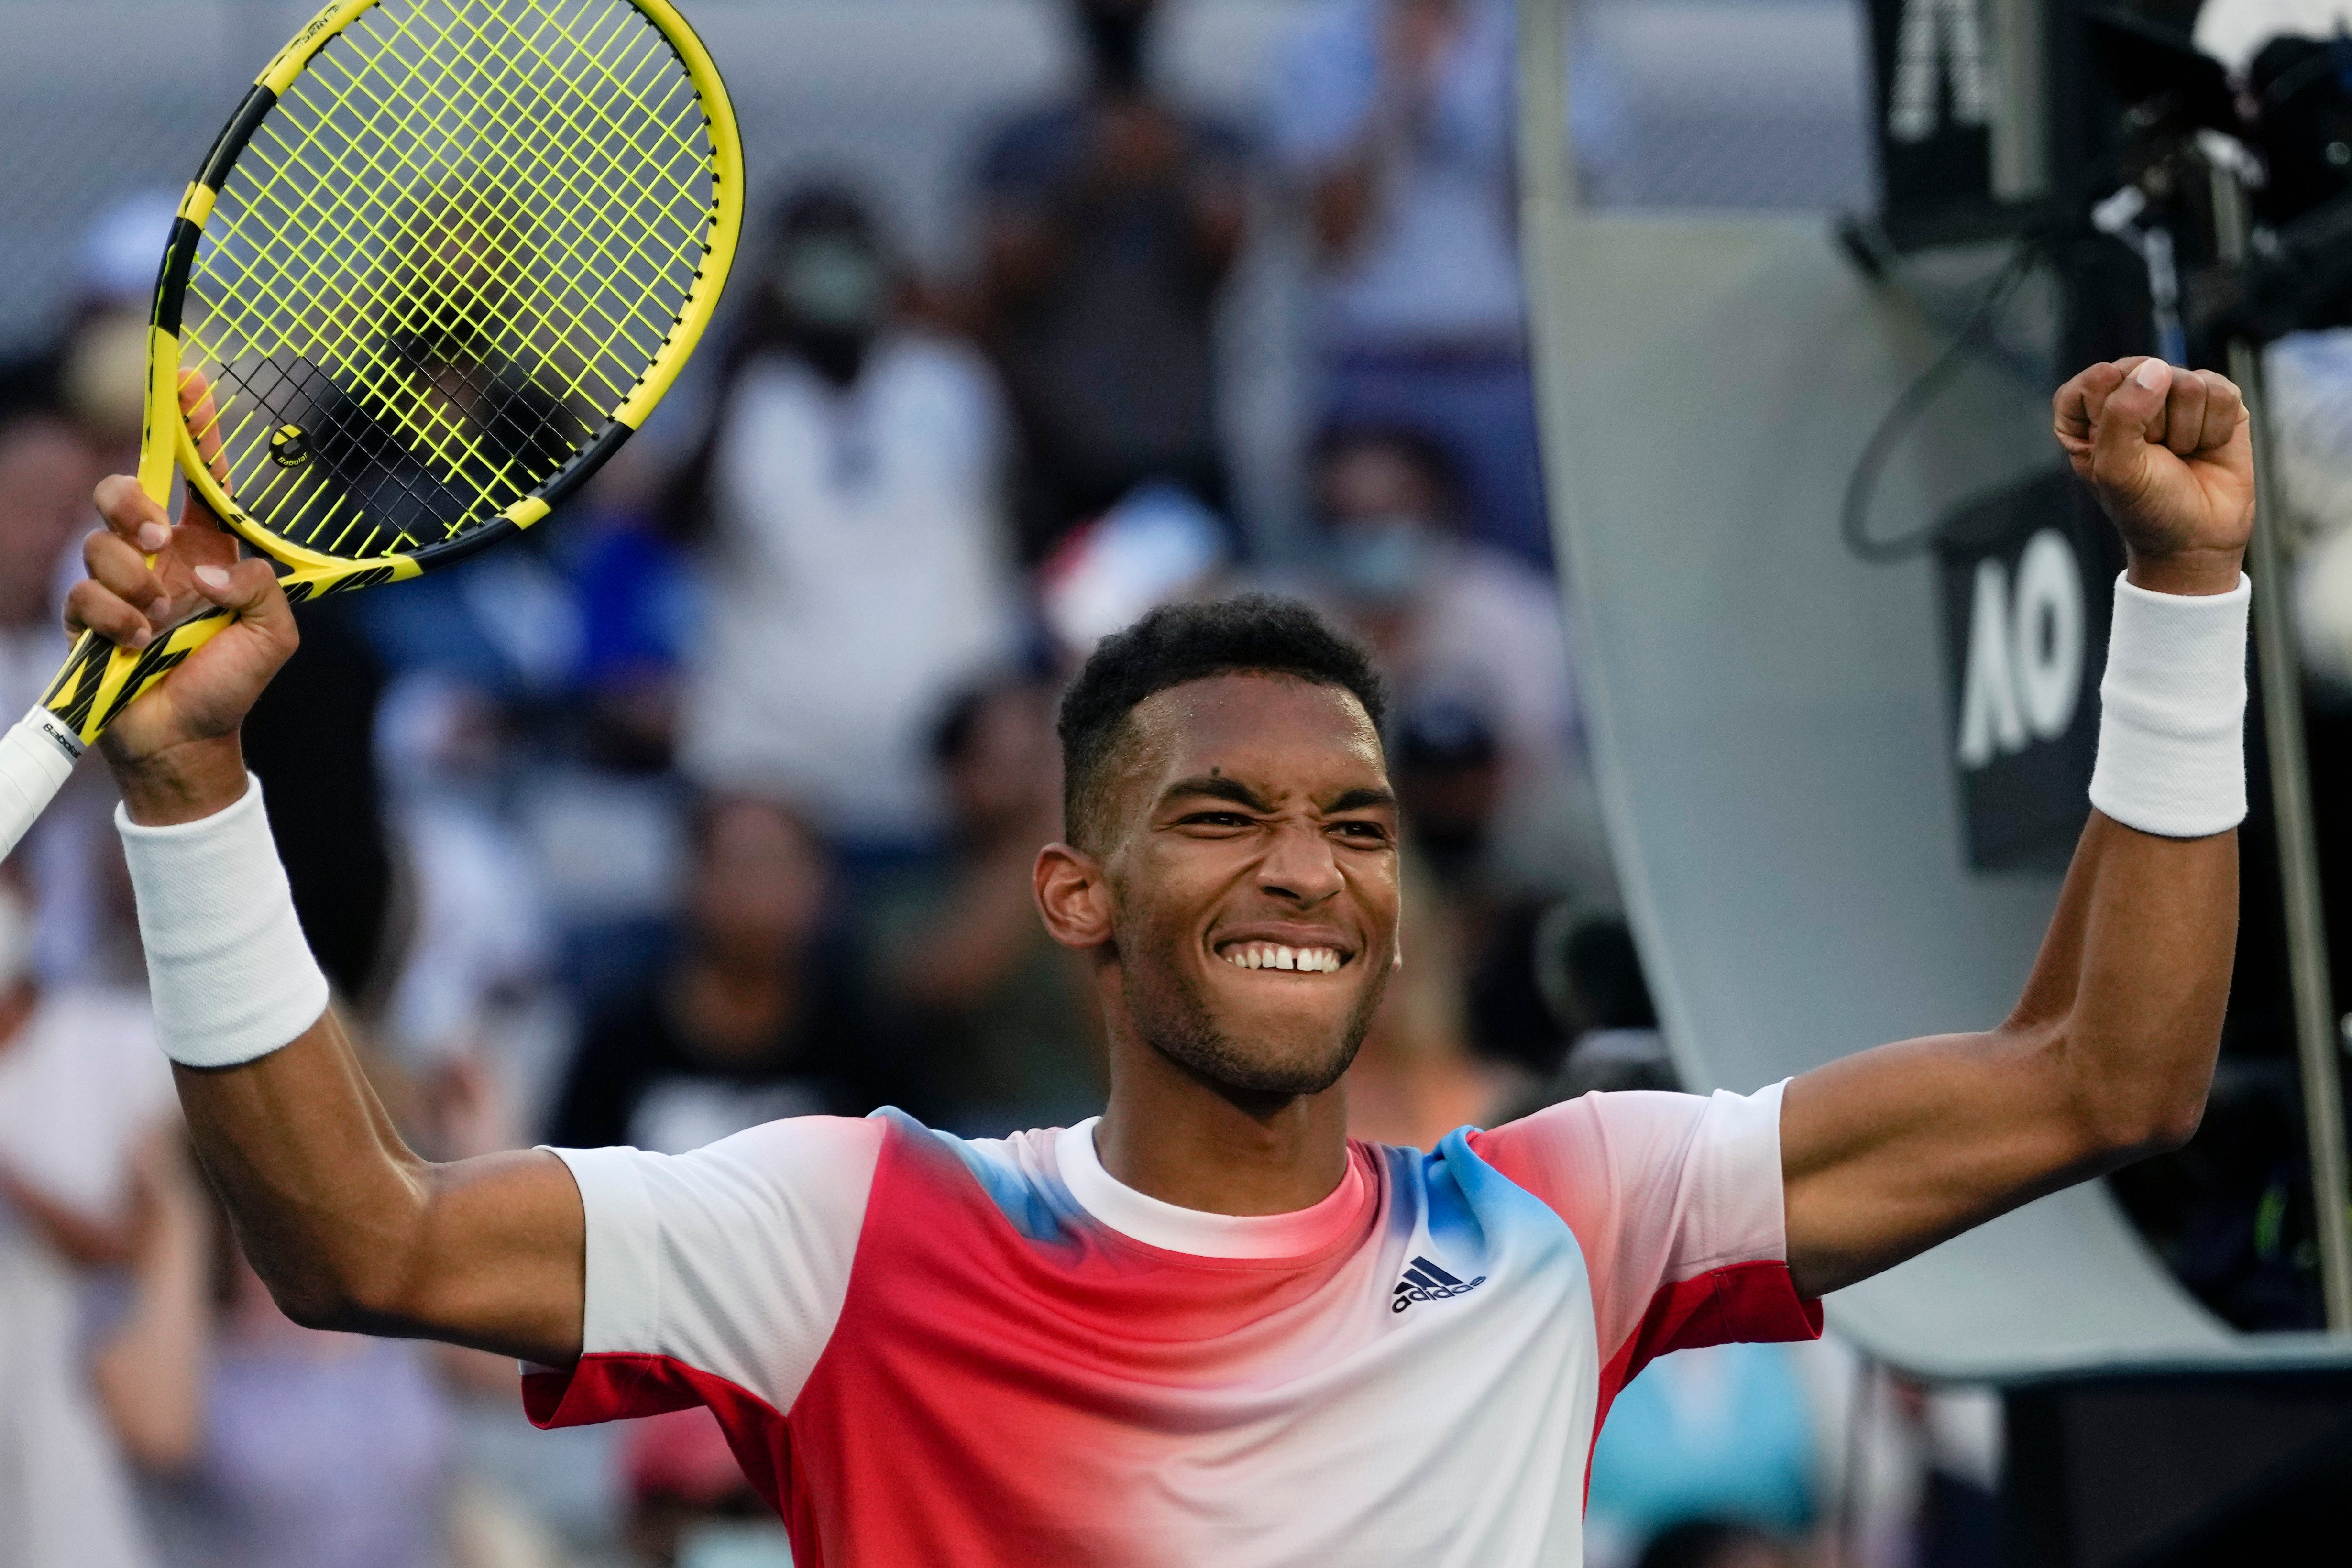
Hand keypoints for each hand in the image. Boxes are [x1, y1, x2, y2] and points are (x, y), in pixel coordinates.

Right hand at [64, 373, 297, 822]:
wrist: (188, 741)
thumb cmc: (231, 684)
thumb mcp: (274, 635)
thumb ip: (261, 589)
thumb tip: (208, 571)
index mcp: (205, 551)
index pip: (197, 481)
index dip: (194, 434)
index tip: (193, 385)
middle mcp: (158, 559)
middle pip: (122, 492)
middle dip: (130, 506)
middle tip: (157, 542)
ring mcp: (119, 585)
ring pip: (99, 544)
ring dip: (132, 584)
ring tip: (159, 623)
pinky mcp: (88, 618)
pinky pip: (83, 595)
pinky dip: (114, 619)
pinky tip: (137, 644)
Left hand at [2054, 358, 2253, 595]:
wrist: (2197, 538)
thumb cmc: (2146, 507)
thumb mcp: (2116, 470)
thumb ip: (2121, 415)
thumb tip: (2155, 369)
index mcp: (2086, 411)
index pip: (2096, 380)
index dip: (2113, 415)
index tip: (2120, 452)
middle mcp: (2128, 394)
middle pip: (2144, 373)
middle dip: (2153, 423)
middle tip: (2155, 456)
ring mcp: (2173, 393)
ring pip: (2186, 383)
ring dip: (2186, 431)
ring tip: (2180, 455)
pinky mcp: (2215, 399)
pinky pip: (2221, 392)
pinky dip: (2215, 429)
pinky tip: (2205, 448)